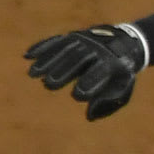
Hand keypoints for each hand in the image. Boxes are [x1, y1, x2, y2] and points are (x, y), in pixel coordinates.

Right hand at [24, 25, 144, 120]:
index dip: (89, 83)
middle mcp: (97, 50)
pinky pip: (56, 40)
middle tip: (49, 85)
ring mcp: (84, 41)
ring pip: (64, 49)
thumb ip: (108, 103)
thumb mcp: (122, 89)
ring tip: (32, 73)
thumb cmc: (119, 75)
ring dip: (47, 60)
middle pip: (78, 59)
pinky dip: (41, 47)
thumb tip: (89, 116)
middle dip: (63, 71)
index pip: (100, 73)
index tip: (77, 95)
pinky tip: (27, 56)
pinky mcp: (72, 36)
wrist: (125, 44)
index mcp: (112, 64)